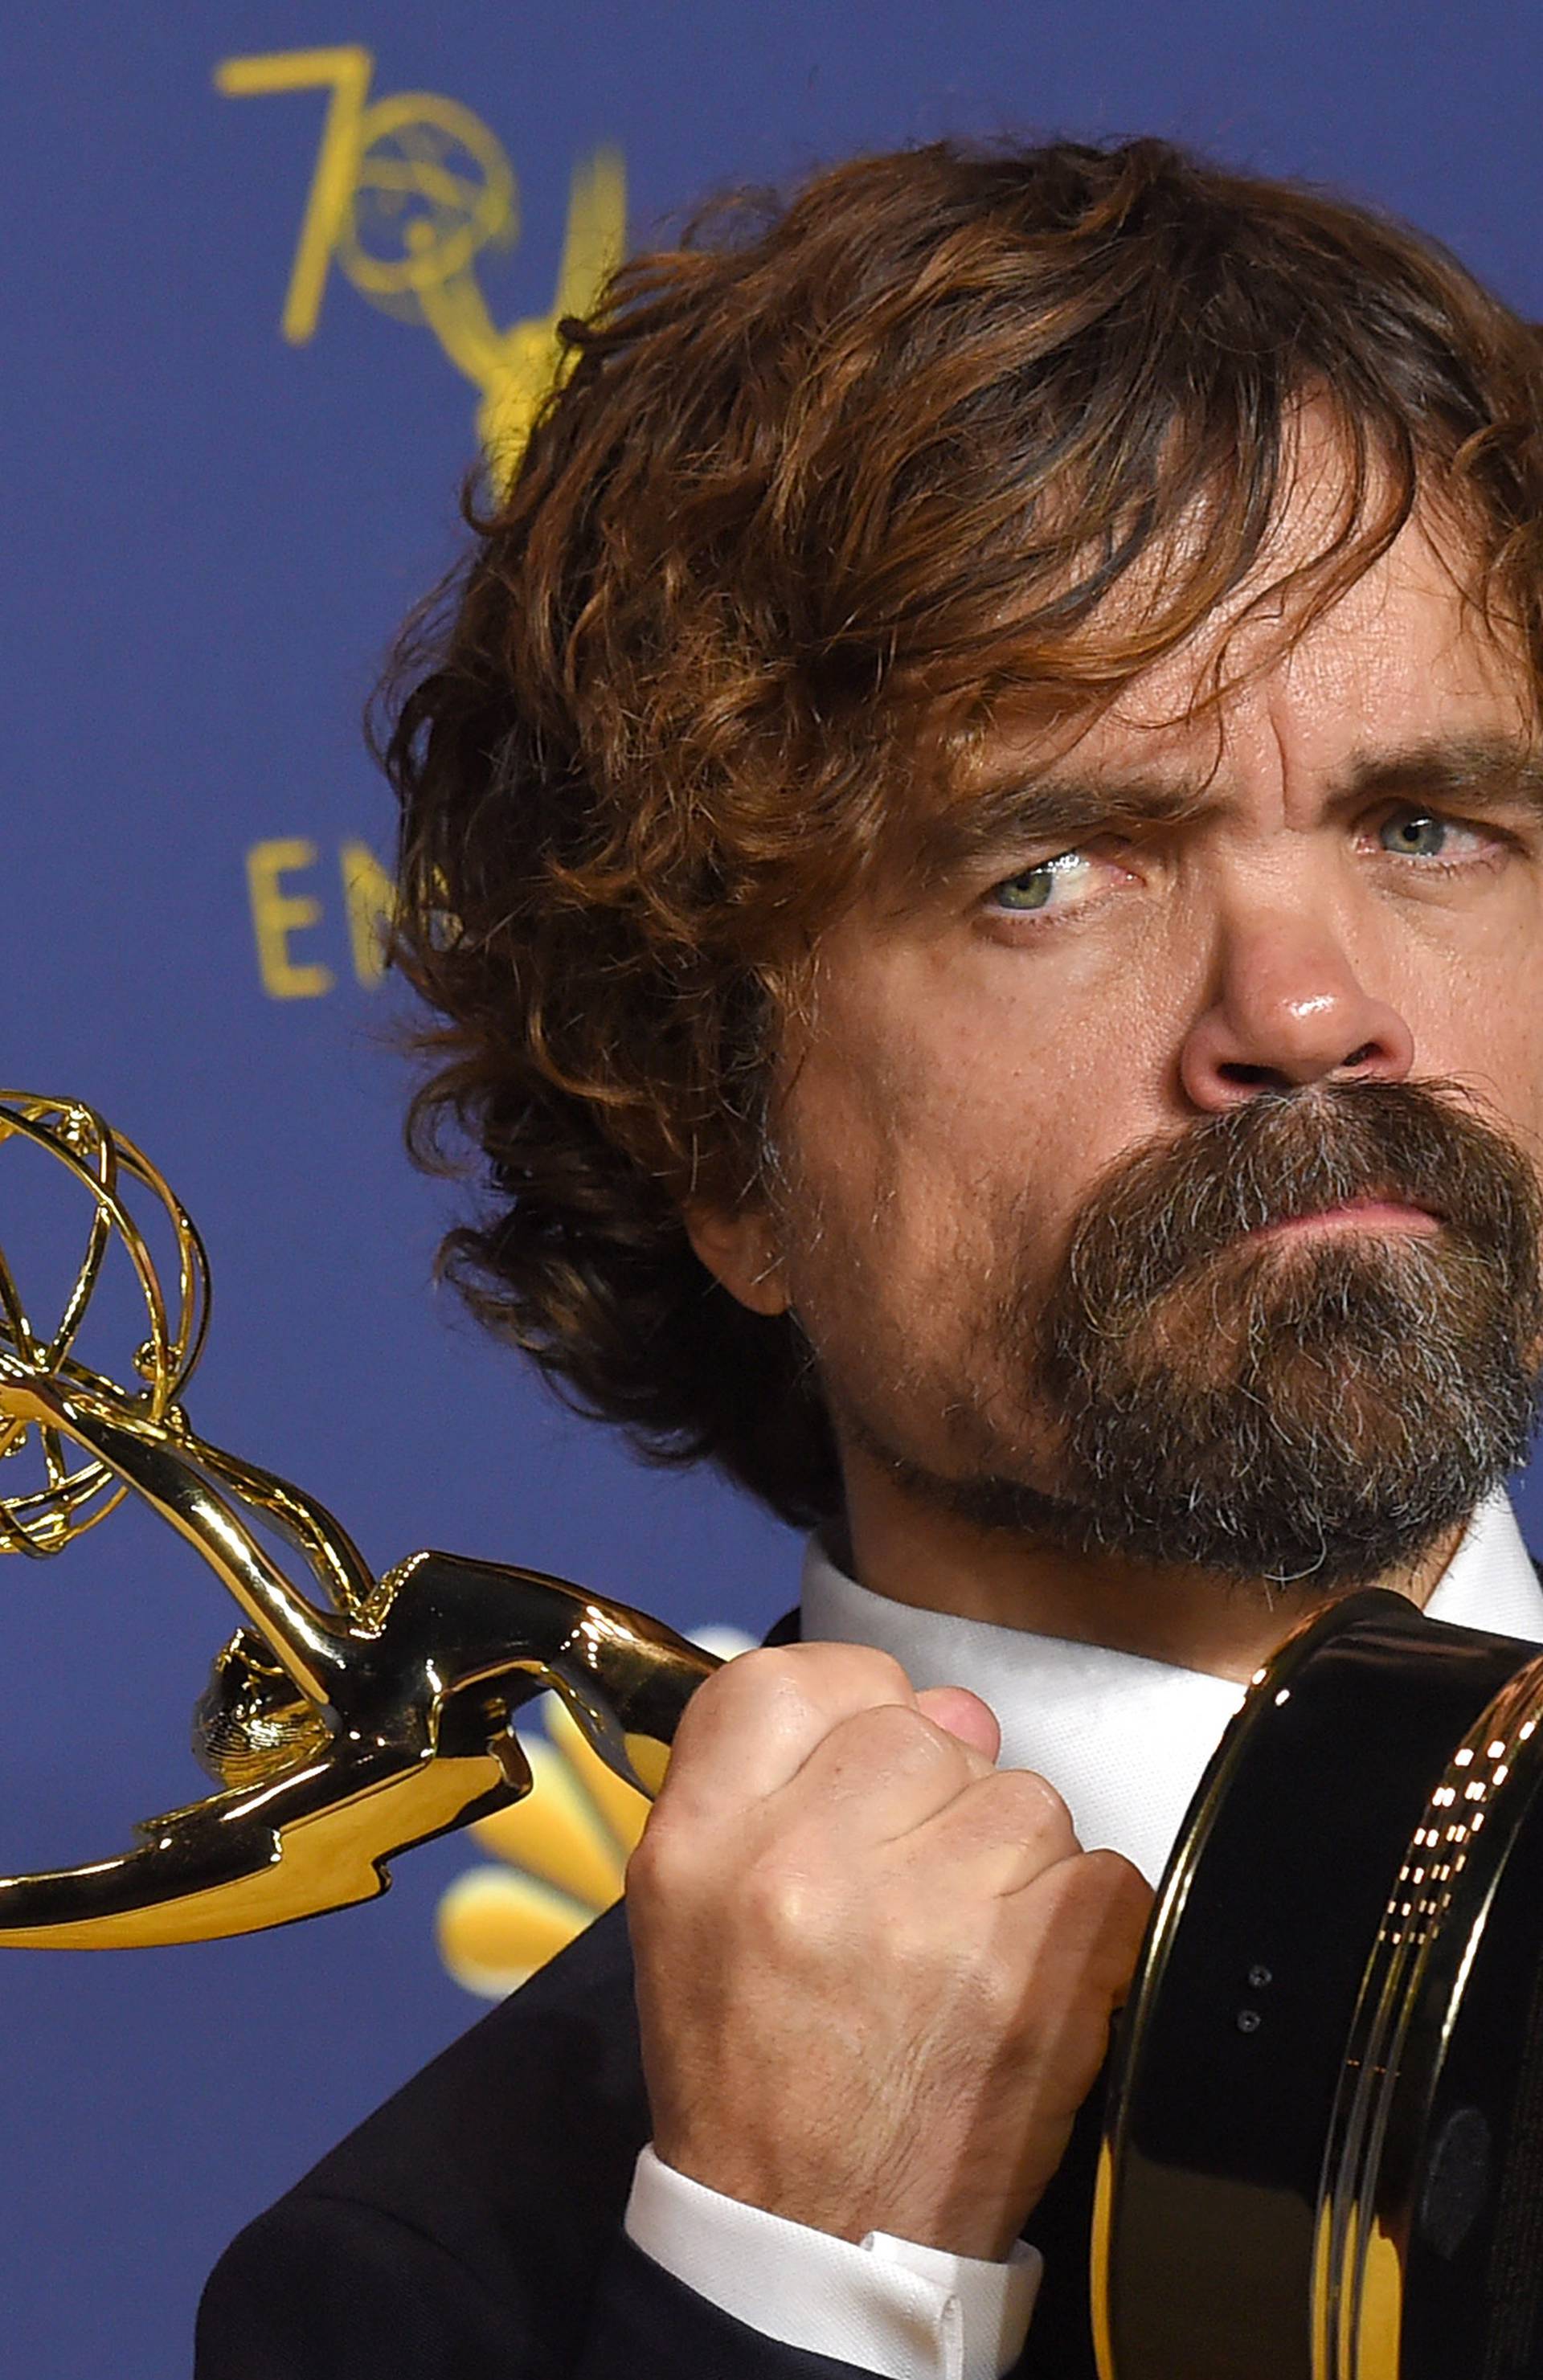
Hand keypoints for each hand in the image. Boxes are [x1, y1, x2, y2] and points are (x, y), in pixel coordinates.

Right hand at [625, 1641, 1152, 2259]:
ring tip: (962, 1947)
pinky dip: (1081, 1921)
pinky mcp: (1037, 1973)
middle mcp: (807, 1865)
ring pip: (1022, 1796)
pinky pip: (1100, 1871)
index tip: (865, 1748)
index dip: (847, 1699)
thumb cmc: (753, 2072)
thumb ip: (779, 1782)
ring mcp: (929, 1917)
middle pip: (924, 1726)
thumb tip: (942, 1709)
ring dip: (1010, 1861)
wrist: (810, 2242)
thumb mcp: (689, 1912)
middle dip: (935, 1795)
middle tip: (910, 1890)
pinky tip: (1023, 1978)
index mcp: (703, 1845)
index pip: (790, 1680)